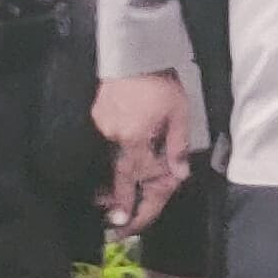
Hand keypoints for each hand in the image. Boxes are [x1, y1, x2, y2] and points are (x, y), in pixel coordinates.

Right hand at [94, 72, 194, 228]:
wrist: (135, 52)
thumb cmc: (161, 82)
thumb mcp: (180, 114)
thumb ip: (178, 146)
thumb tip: (178, 173)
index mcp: (136, 137)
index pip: (139, 175)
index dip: (139, 198)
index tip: (130, 221)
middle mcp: (115, 134)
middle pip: (119, 175)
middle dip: (119, 202)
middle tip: (117, 225)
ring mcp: (103, 125)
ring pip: (112, 157)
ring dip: (114, 180)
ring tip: (110, 202)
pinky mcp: (97, 115)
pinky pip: (108, 140)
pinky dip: (115, 151)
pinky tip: (117, 160)